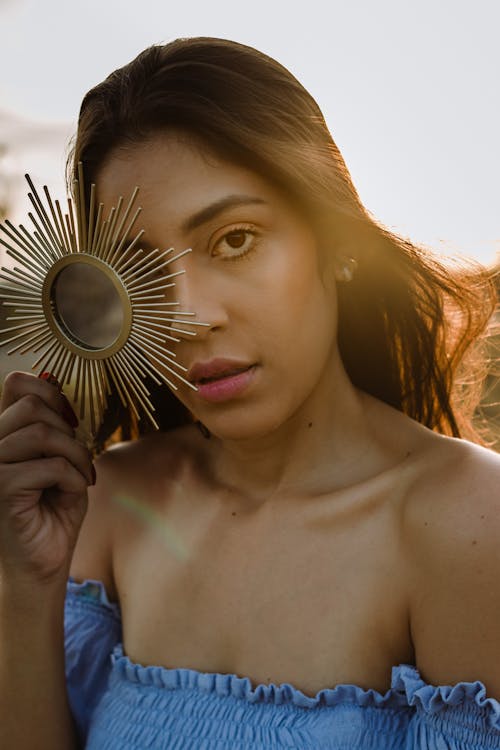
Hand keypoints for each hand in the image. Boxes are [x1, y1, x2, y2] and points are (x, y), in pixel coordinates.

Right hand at [0, 371, 93, 584]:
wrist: (45, 561)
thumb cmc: (54, 510)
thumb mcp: (62, 458)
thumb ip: (56, 425)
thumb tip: (53, 382)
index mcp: (3, 435)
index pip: (16, 385)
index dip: (50, 393)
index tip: (70, 421)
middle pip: (32, 406)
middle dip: (68, 430)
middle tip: (79, 460)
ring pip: (43, 433)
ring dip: (76, 455)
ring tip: (80, 478)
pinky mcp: (1, 489)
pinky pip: (51, 466)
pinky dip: (74, 478)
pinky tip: (73, 493)